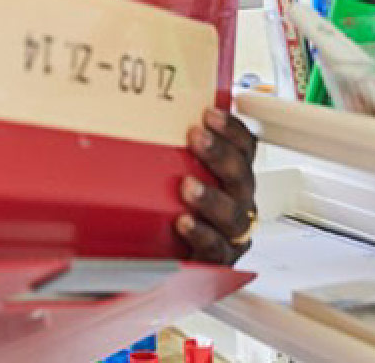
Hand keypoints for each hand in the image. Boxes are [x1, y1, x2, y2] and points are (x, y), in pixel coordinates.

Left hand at [177, 107, 257, 264]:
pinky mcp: (217, 260)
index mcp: (231, 178)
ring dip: (212, 196)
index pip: (243, 149)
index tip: (210, 114)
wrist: (163, 260)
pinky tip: (184, 222)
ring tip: (188, 185)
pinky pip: (216, 248)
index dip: (232, 130)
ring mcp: (230, 234)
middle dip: (221, 154)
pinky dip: (202, 234)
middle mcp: (237, 203)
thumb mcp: (171, 177)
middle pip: (242, 176)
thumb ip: (166, 153)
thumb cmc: (170, 212)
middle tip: (197, 137)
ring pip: (234, 214)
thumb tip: (131, 121)